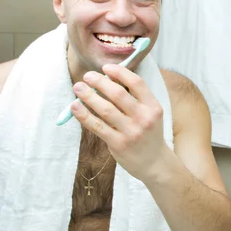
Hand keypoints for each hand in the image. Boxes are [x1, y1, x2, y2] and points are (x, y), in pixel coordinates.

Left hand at [71, 64, 168, 180]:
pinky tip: (75, 107)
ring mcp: (131, 131)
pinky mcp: (118, 143)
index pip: (136, 83)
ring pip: (105, 109)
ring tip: (78, 87)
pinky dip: (84, 115)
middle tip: (87, 76)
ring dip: (88, 96)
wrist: (154, 162)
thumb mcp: (151, 114)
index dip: (119, 72)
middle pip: (118, 94)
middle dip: (100, 82)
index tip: (106, 68)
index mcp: (153, 106)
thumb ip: (136, 99)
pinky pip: (97, 126)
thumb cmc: (149, 134)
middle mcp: (143, 117)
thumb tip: (110, 79)